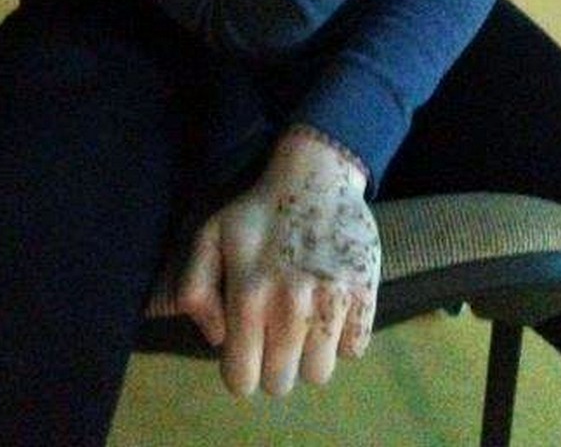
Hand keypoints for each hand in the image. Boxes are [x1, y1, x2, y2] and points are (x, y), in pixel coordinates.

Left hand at [176, 129, 379, 397]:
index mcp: (249, 295)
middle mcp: (291, 304)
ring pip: (319, 373)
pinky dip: (343, 336)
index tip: (246, 349)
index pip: (241, 381)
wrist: (316, 175)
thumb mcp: (209, 237)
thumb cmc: (258, 211)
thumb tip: (218, 339)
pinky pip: (354, 349)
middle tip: (275, 331)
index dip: (240, 370)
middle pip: (281, 384)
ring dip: (309, 354)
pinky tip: (330, 307)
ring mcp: (332, 300)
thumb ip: (195, 291)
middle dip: (273, 364)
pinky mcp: (365, 293)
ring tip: (303, 320)